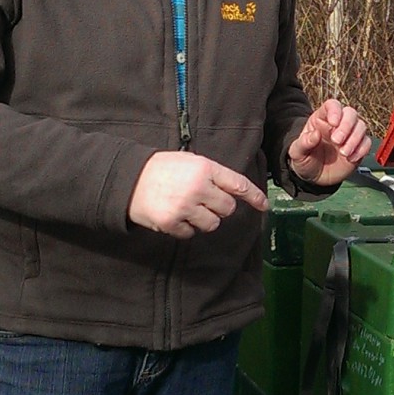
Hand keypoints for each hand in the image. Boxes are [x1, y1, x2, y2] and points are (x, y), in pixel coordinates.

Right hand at [128, 151, 268, 236]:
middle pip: (227, 209)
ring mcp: (185, 206)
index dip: (254, 196)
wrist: (129, 179)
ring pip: (212, 224)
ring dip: (203, 220)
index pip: (238, 184)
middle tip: (203, 201)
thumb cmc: (162, 168)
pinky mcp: (172, 222)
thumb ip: (213, 174)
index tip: (264, 205)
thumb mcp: (190, 161)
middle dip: (219, 207)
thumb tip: (236, 192)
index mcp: (205, 168)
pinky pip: (191, 233)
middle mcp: (198, 187)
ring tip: (187, 208)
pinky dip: (185, 227)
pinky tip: (174, 215)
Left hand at [287, 99, 371, 187]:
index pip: (332, 105)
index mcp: (322, 119)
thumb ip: (304, 142)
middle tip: (337, 141)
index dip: (335, 111)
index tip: (333, 123)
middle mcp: (338, 124)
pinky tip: (351, 159)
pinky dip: (362, 150)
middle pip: (350, 113)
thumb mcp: (297, 153)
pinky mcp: (358, 147)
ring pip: (361, 126)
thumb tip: (315, 134)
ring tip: (343, 153)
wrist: (314, 177)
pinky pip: (367, 143)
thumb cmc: (305, 160)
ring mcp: (350, 135)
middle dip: (346, 126)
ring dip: (355, 139)